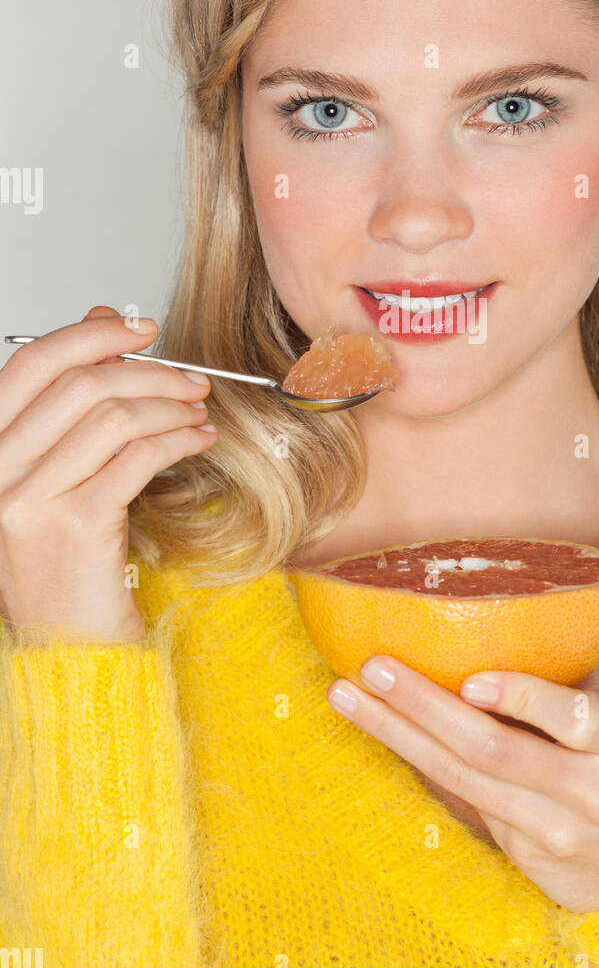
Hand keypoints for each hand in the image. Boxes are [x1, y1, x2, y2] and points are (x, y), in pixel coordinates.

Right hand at [0, 304, 216, 642]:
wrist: (66, 647)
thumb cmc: (63, 560)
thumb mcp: (56, 472)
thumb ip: (71, 402)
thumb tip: (104, 320)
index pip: (29, 363)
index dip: (90, 334)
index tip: (142, 328)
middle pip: (79, 383)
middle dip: (148, 371)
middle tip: (192, 379)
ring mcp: (31, 500)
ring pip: (113, 416)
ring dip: (171, 405)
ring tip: (200, 413)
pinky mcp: (77, 527)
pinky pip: (139, 458)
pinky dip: (179, 440)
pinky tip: (199, 442)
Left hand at [326, 658, 598, 912]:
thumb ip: (571, 682)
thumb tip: (503, 618)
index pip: (574, 717)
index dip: (521, 698)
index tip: (473, 679)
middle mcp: (591, 791)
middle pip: (493, 750)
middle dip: (424, 706)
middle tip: (372, 666)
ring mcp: (558, 834)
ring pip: (465, 782)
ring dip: (399, 736)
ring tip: (350, 696)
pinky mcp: (532, 861)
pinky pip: (470, 805)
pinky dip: (426, 764)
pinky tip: (387, 731)